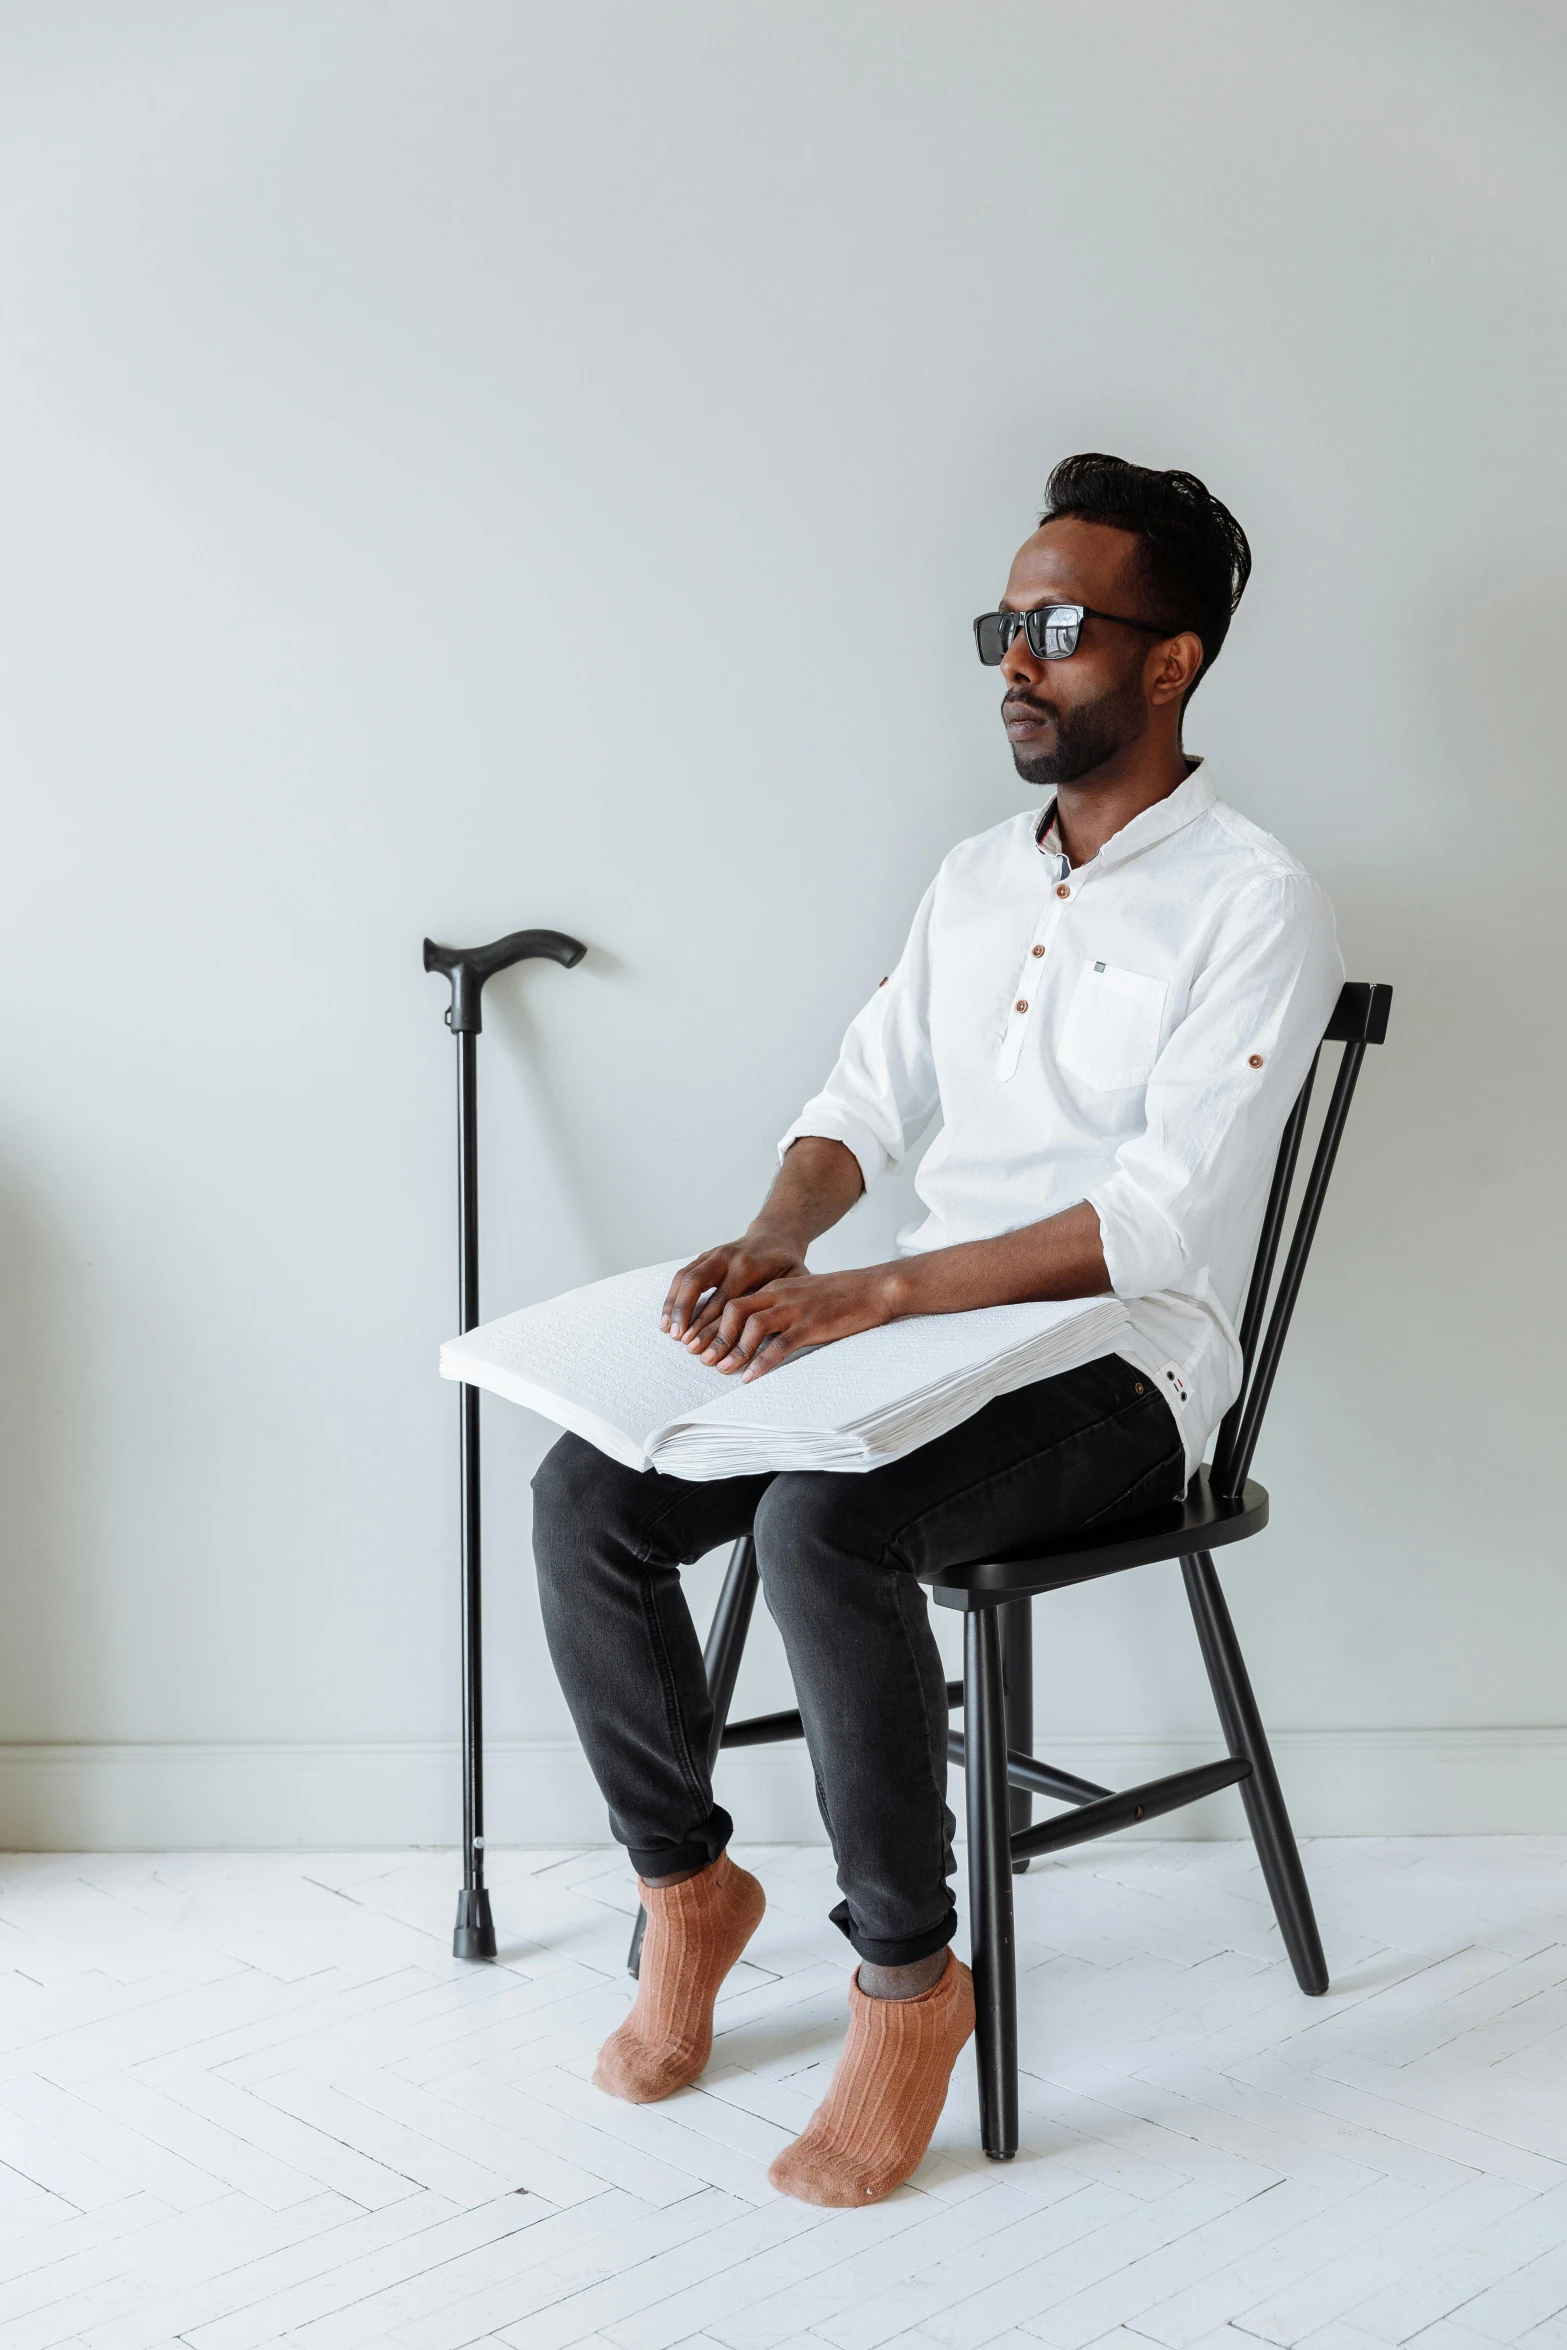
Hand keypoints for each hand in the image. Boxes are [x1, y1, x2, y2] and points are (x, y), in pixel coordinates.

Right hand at [662, 1235, 806, 1342]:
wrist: (777, 1235)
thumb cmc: (787, 1264)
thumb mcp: (794, 1281)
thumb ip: (780, 1303)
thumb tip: (768, 1337)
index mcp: (748, 1266)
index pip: (725, 1302)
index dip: (712, 1327)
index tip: (705, 1348)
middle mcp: (726, 1258)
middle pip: (698, 1287)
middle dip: (688, 1317)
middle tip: (683, 1343)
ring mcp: (713, 1254)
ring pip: (685, 1279)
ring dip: (674, 1306)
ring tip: (669, 1331)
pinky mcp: (704, 1256)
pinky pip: (682, 1275)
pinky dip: (672, 1296)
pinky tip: (667, 1317)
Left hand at [693, 1266, 901, 1379]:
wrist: (875, 1288)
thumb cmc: (841, 1296)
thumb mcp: (803, 1297)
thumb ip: (781, 1311)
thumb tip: (759, 1335)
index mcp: (776, 1289)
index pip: (733, 1302)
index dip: (712, 1323)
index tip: (698, 1344)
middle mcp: (780, 1295)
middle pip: (734, 1309)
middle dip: (714, 1335)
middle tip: (702, 1358)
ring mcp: (796, 1309)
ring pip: (752, 1326)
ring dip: (734, 1349)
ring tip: (723, 1369)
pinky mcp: (812, 1325)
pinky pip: (780, 1344)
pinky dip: (762, 1362)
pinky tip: (750, 1377)